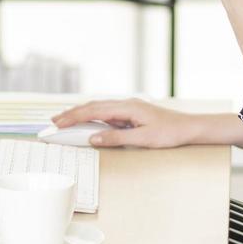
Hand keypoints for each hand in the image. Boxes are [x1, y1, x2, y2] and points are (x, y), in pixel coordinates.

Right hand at [50, 98, 194, 148]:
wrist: (189, 127)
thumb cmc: (170, 133)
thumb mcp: (143, 139)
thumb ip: (116, 138)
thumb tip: (93, 139)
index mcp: (127, 107)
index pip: (93, 111)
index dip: (73, 117)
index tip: (58, 123)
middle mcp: (125, 104)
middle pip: (92, 107)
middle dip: (71, 114)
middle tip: (53, 122)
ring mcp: (128, 108)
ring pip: (98, 109)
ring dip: (80, 115)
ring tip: (64, 122)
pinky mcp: (131, 114)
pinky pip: (107, 114)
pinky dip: (92, 117)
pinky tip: (86, 124)